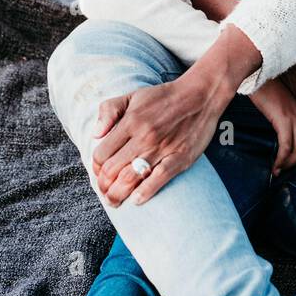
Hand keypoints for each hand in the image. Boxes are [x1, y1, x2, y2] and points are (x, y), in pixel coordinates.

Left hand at [90, 74, 228, 207]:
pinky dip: (145, 192)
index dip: (96, 168)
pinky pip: (159, 178)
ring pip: (131, 178)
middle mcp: (144, 136)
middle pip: (113, 170)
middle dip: (103, 185)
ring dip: (118, 194)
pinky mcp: (180, 157)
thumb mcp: (132, 96)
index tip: (98, 173)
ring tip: (114, 201)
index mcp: (131, 121)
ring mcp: (163, 148)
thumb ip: (109, 111)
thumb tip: (95, 134)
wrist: (200, 95)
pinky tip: (136, 199)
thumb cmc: (164, 97)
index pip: (102, 153)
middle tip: (104, 191)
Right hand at [248, 80, 295, 174]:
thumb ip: (292, 122)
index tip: (293, 160)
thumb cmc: (269, 94)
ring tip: (277, 168)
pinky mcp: (284, 121)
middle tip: (283, 167)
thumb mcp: (286, 108)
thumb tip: (287, 142)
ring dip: (288, 165)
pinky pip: (287, 148)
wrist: (260, 78)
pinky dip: (281, 161)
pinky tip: (274, 166)